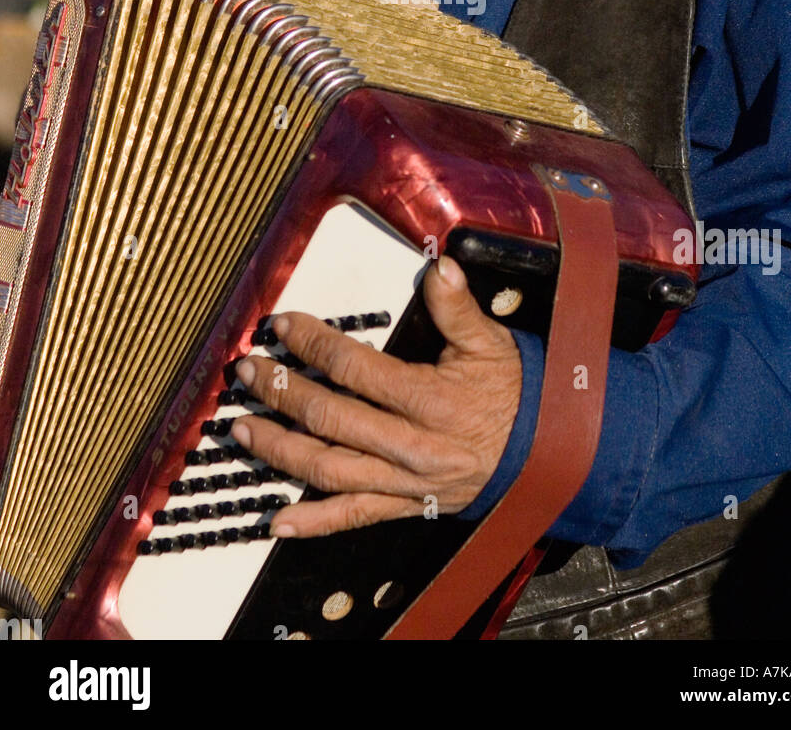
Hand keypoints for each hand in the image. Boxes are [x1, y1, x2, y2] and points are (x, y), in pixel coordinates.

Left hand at [231, 256, 521, 536]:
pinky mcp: (406, 506)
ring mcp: (405, 482)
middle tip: (249, 371)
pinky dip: (314, 523)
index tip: (284, 325)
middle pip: (330, 418)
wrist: (547, 453)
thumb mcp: (491, 342)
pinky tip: (278, 521)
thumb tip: (440, 267)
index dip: (312, 343)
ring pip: (329, 469)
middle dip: (281, 391)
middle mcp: (411, 445)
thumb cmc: (516, 393)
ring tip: (243, 429)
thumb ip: (458, 307)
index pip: (354, 368)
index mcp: (429, 399)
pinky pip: (354, 517)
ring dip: (280, 449)